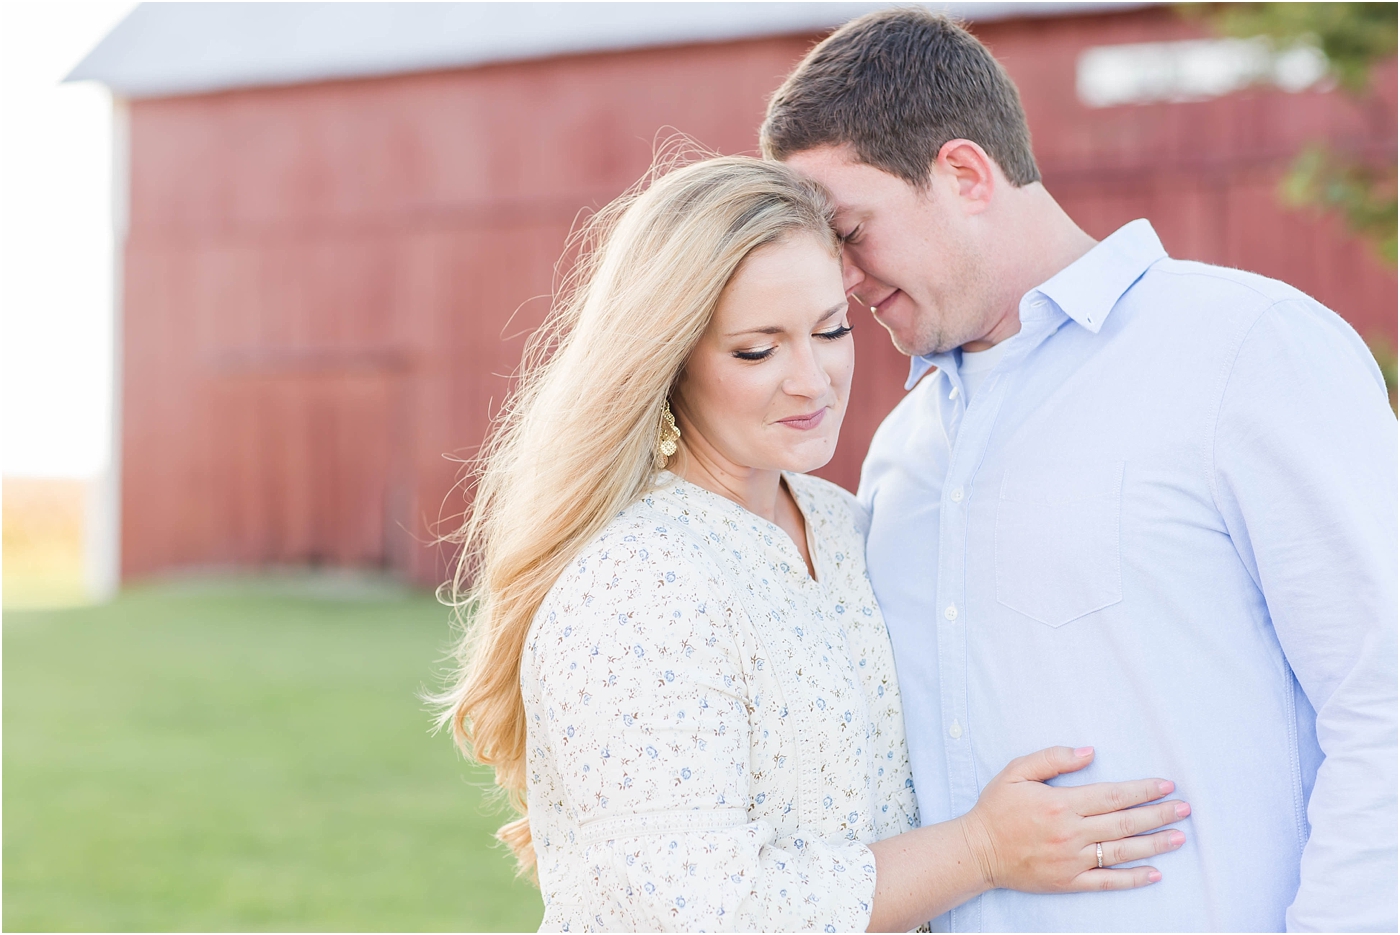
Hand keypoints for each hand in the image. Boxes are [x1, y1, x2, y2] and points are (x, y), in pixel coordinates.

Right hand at [958, 746, 1188, 892]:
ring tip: (1179, 837)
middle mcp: (1072, 833)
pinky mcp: (1069, 881)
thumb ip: (1052, 758)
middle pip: (1125, 822)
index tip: (1166, 785)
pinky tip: (1154, 874)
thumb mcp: (1016, 771)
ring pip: (1122, 851)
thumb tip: (1089, 752)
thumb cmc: (996, 808)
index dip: (1142, 790)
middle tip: (1185, 809)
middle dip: (1158, 814)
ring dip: (1154, 844)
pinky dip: (1132, 879)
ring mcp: (1072, 860)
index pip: (1112, 795)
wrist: (978, 850)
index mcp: (1061, 804)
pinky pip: (1107, 881)